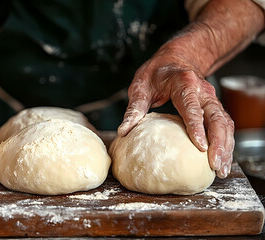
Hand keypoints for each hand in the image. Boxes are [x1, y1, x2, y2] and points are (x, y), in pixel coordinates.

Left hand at [117, 46, 233, 178]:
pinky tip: (223, 160)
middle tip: (214, 164)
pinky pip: (225, 125)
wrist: (175, 59)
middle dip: (219, 142)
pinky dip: (226, 143)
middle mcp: (203, 91)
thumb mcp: (141, 86)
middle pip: (217, 117)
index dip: (197, 126)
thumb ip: (134, 108)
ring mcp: (211, 99)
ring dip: (226, 146)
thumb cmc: (156, 73)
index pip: (192, 107)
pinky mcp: (214, 107)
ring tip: (221, 169)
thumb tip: (123, 131)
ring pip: (225, 123)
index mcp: (184, 83)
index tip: (200, 146)